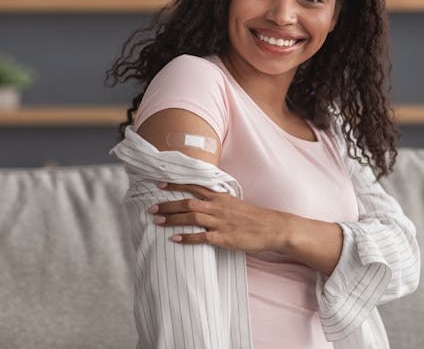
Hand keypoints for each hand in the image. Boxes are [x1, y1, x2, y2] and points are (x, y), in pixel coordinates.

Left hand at [148, 183, 290, 252]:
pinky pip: (202, 237)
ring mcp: (221, 222)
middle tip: (151, 208)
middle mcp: (218, 207)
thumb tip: (204, 202)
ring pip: (192, 217)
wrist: (272, 228)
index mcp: (221, 197)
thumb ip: (219, 202)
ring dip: (172, 219)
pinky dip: (187, 237)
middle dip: (168, 205)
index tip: (160, 184)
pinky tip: (175, 239)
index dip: (176, 186)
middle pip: (188, 203)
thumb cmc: (254, 217)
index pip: (194, 187)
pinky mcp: (224, 237)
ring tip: (157, 221)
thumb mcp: (236, 204)